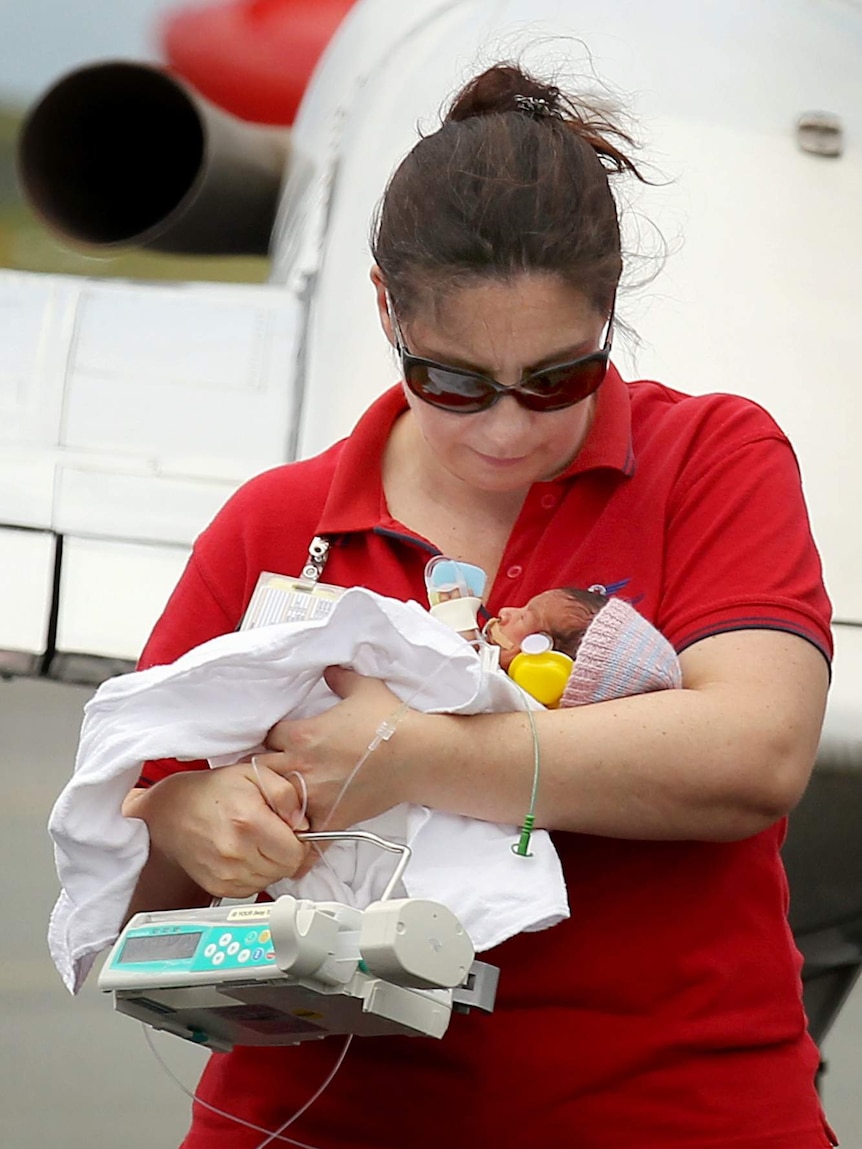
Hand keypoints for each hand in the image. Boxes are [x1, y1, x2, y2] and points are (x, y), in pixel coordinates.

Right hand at [122, 761, 309, 899]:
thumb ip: (286, 793)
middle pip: (286, 869)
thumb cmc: (213, 791)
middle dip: (286, 852)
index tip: (291, 829)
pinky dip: (255, 874)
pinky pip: (254, 889)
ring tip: (255, 841)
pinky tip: (244, 853)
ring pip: (271, 881)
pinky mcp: (218, 887)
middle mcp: (236, 852)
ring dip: (271, 864)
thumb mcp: (254, 773)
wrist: (172, 812)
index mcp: (248, 822)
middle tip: (271, 832)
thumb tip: (302, 822)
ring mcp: (226, 874)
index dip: (300, 840)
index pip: (295, 852)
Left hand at [255, 666, 416, 830]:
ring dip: (280, 797)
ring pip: (276, 802)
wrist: (417, 756)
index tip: (283, 742)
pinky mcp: (331, 817)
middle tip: (280, 768)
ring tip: (288, 796)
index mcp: (301, 735)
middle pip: (262, 771)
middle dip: (269, 768)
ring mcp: (314, 796)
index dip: (273, 739)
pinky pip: (302, 830)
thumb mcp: (364, 688)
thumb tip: (329, 670)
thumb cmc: (391, 722)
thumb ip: (339, 678)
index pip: (267, 737)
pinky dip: (301, 827)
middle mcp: (301, 766)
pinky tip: (305, 822)